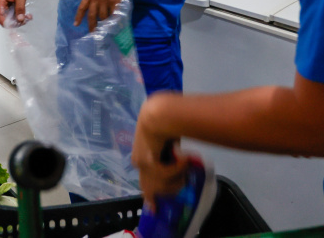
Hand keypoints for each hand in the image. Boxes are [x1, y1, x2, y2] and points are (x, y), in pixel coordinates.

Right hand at [0, 0, 30, 26]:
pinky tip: (28, 15)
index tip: (15, 25)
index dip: (5, 22)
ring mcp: (7, 5)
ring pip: (11, 17)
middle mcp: (2, 4)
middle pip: (5, 18)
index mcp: (0, 1)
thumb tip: (20, 19)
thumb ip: (20, 7)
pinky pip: (15, 14)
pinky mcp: (12, 6)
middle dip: (15, 21)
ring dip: (19, 19)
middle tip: (25, 21)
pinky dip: (21, 15)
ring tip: (28, 17)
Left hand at [75, 0, 129, 30]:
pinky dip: (113, 18)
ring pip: (103, 16)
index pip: (82, 7)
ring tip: (107, 24)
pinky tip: (114, 21)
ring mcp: (105, 0)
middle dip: (92, 25)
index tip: (76, 24)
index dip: (78, 17)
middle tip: (93, 32)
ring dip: (104, 21)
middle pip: (91, 15)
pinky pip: (113, 13)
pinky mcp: (115, 1)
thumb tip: (93, 6)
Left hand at [132, 94, 189, 209]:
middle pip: (155, 189)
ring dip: (178, 174)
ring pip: (164, 184)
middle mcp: (138, 163)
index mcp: (141, 158)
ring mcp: (141, 164)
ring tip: (184, 161)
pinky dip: (178, 166)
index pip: (144, 183)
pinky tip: (182, 155)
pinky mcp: (147, 162)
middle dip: (172, 186)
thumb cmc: (166, 122)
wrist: (159, 113)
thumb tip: (180, 167)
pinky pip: (167, 173)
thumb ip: (170, 159)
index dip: (150, 197)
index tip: (154, 209)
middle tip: (184, 176)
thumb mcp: (168, 146)